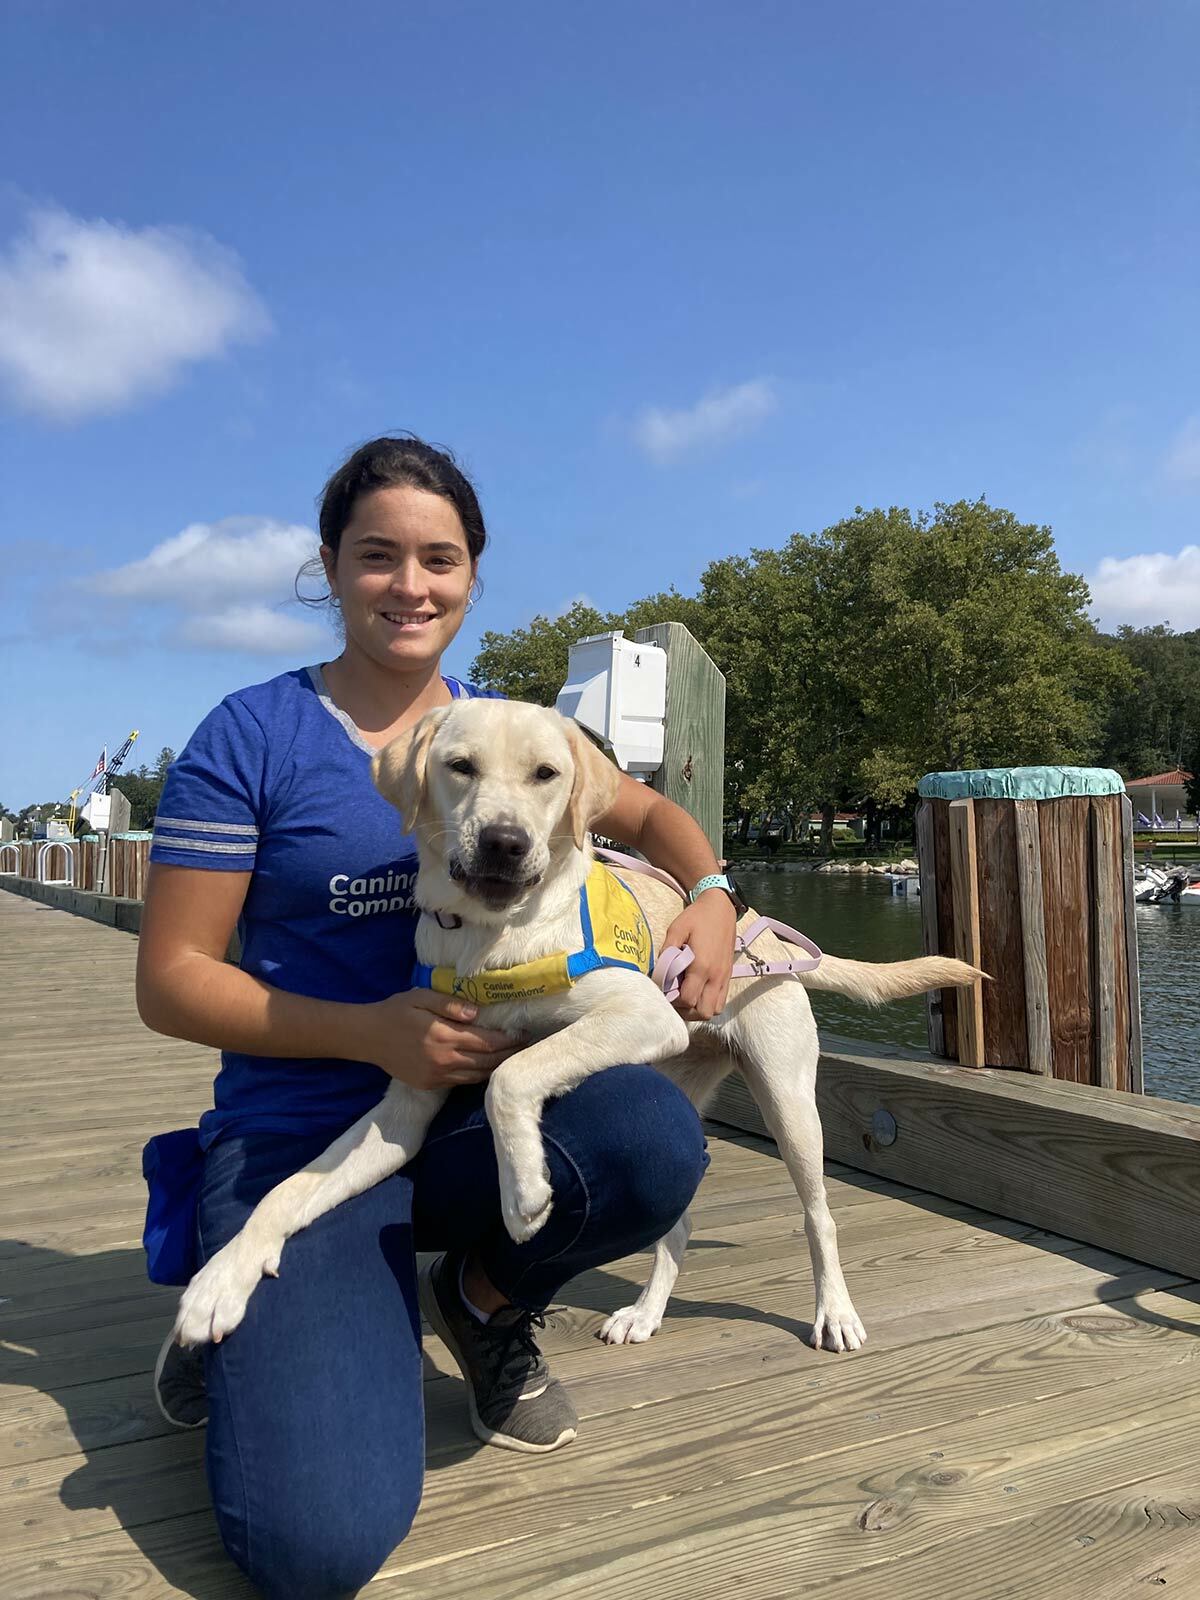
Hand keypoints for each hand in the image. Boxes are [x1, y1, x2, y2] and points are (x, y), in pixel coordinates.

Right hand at [352, 990, 520, 1090]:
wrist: (368, 1037)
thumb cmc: (396, 1011)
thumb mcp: (420, 997)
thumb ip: (449, 1005)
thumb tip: (477, 1013)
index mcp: (443, 1036)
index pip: (486, 1042)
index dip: (509, 1040)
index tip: (525, 1033)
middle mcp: (444, 1059)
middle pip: (487, 1062)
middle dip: (509, 1054)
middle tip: (527, 1047)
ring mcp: (437, 1076)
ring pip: (477, 1075)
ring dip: (497, 1067)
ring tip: (514, 1058)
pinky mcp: (431, 1085)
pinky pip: (462, 1082)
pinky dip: (479, 1076)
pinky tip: (489, 1068)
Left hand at [664, 890, 737, 1020]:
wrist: (721, 908)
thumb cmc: (696, 918)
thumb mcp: (676, 929)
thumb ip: (667, 952)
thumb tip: (658, 973)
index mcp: (702, 966)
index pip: (687, 999)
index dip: (673, 1001)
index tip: (664, 991)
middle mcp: (716, 976)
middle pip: (702, 1012)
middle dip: (686, 1011)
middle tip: (674, 998)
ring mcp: (724, 978)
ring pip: (713, 1010)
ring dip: (698, 1009)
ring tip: (686, 997)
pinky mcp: (728, 976)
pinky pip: (721, 1001)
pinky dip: (708, 1003)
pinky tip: (697, 992)